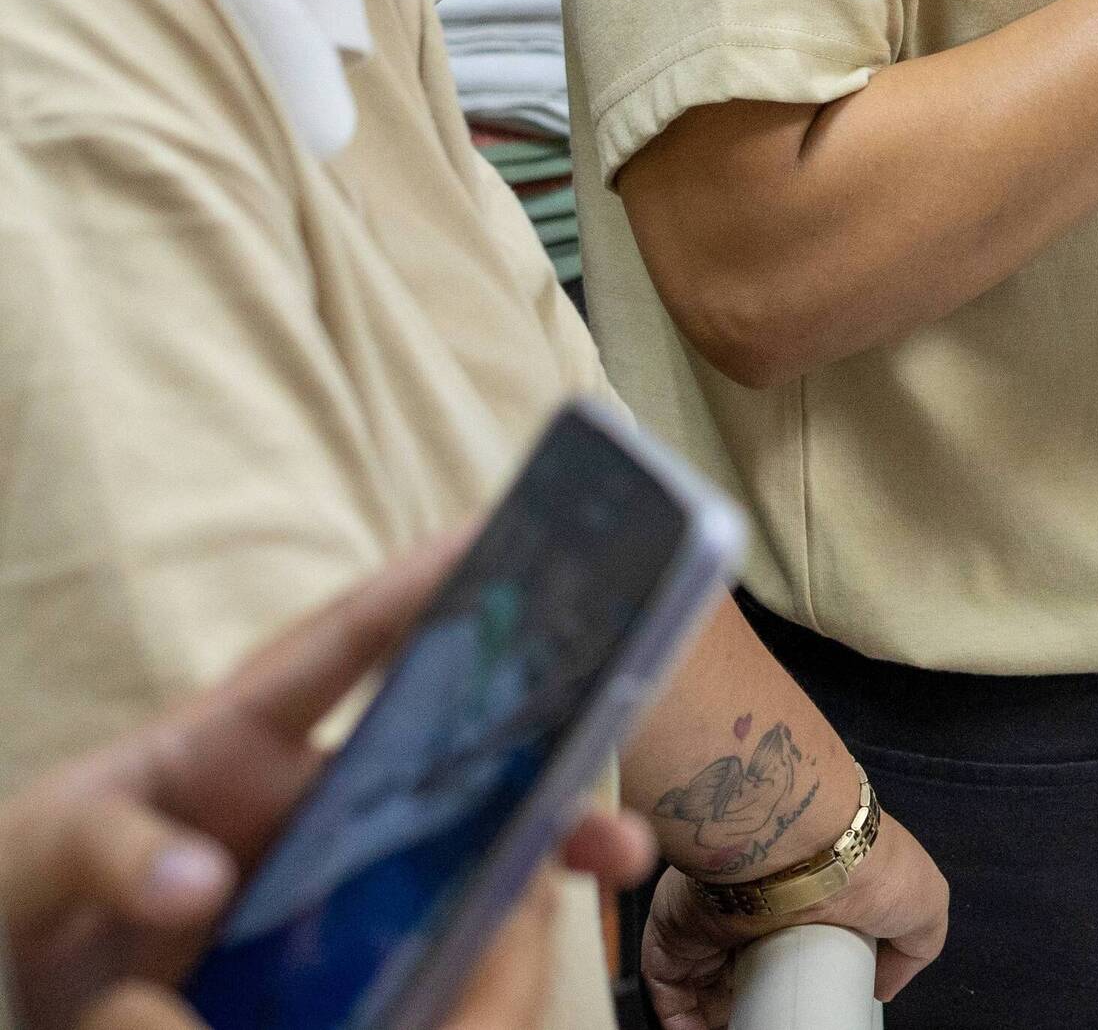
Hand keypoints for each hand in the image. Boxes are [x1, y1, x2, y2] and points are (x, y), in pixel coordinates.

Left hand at [1, 537, 651, 1029]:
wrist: (33, 987)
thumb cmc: (24, 888)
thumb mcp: (33, 852)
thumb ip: (101, 845)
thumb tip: (202, 882)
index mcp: (237, 739)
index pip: (343, 645)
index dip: (421, 581)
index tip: (501, 531)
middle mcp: (306, 797)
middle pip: (442, 745)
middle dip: (540, 727)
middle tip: (619, 721)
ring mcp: (328, 876)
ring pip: (457, 841)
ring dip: (541, 838)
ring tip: (608, 857)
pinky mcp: (335, 953)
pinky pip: (424, 932)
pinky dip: (486, 932)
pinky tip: (528, 936)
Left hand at [635, 814, 945, 1029]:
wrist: (800, 847)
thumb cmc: (864, 867)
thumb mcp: (925, 902)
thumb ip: (915, 944)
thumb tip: (883, 983)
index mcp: (809, 896)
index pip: (800, 947)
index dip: (805, 983)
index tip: (810, 1008)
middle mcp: (758, 905)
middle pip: (750, 970)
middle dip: (758, 1005)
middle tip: (773, 1025)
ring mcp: (713, 919)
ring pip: (706, 986)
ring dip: (718, 1020)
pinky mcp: (674, 933)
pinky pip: (667, 988)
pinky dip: (680, 1019)